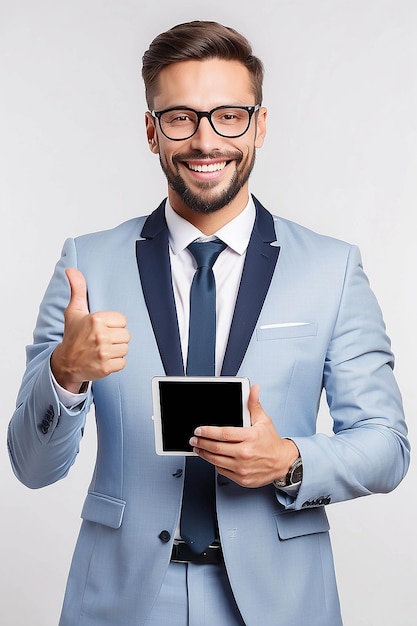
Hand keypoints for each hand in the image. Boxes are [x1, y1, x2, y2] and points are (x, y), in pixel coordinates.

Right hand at [50, 268, 129, 392]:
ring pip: (125, 348)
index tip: (102, 328)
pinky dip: (115, 363)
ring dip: (116, 350)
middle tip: (102, 340)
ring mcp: (103, 352)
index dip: (113, 324)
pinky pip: (122, 362)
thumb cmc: (73, 336)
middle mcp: (100, 335)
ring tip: (103, 349)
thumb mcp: (74, 311)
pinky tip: (104, 359)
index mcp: (96, 319)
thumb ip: (78, 290)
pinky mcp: (106, 367)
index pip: (122, 320)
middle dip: (116, 338)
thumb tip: (71, 270)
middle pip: (126, 334)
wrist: (65, 362)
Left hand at [189, 384, 298, 487]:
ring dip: (204, 454)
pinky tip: (211, 458)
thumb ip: (254, 404)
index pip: (223, 434)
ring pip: (216, 460)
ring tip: (198, 448)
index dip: (208, 431)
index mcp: (250, 437)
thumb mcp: (263, 421)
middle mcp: (246, 453)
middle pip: (216, 448)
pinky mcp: (242, 478)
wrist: (282, 462)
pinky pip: (222, 470)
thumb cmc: (271, 442)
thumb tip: (253, 389)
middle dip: (201, 443)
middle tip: (194, 439)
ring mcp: (243, 468)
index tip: (199, 430)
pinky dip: (214, 463)